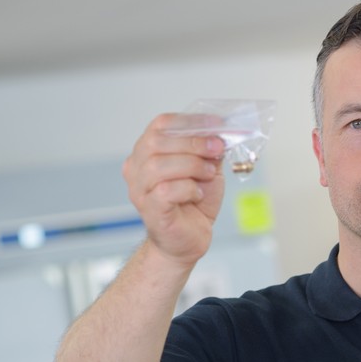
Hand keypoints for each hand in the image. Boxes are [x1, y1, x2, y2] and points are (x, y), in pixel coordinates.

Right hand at [122, 113, 226, 265]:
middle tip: (216, 149)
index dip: (189, 121)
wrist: (189, 240)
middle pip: (156, 141)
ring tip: (208, 175)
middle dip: (192, 143)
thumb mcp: (208, 171)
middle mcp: (137, 167)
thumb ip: (210, 151)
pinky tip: (197, 194)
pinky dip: (188, 189)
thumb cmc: (193, 205)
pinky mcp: (149, 208)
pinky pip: (166, 190)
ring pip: (159, 165)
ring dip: (192, 166)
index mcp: (148, 152)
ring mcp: (139, 189)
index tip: (215, 124)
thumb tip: (223, 133)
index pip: (160, 125)